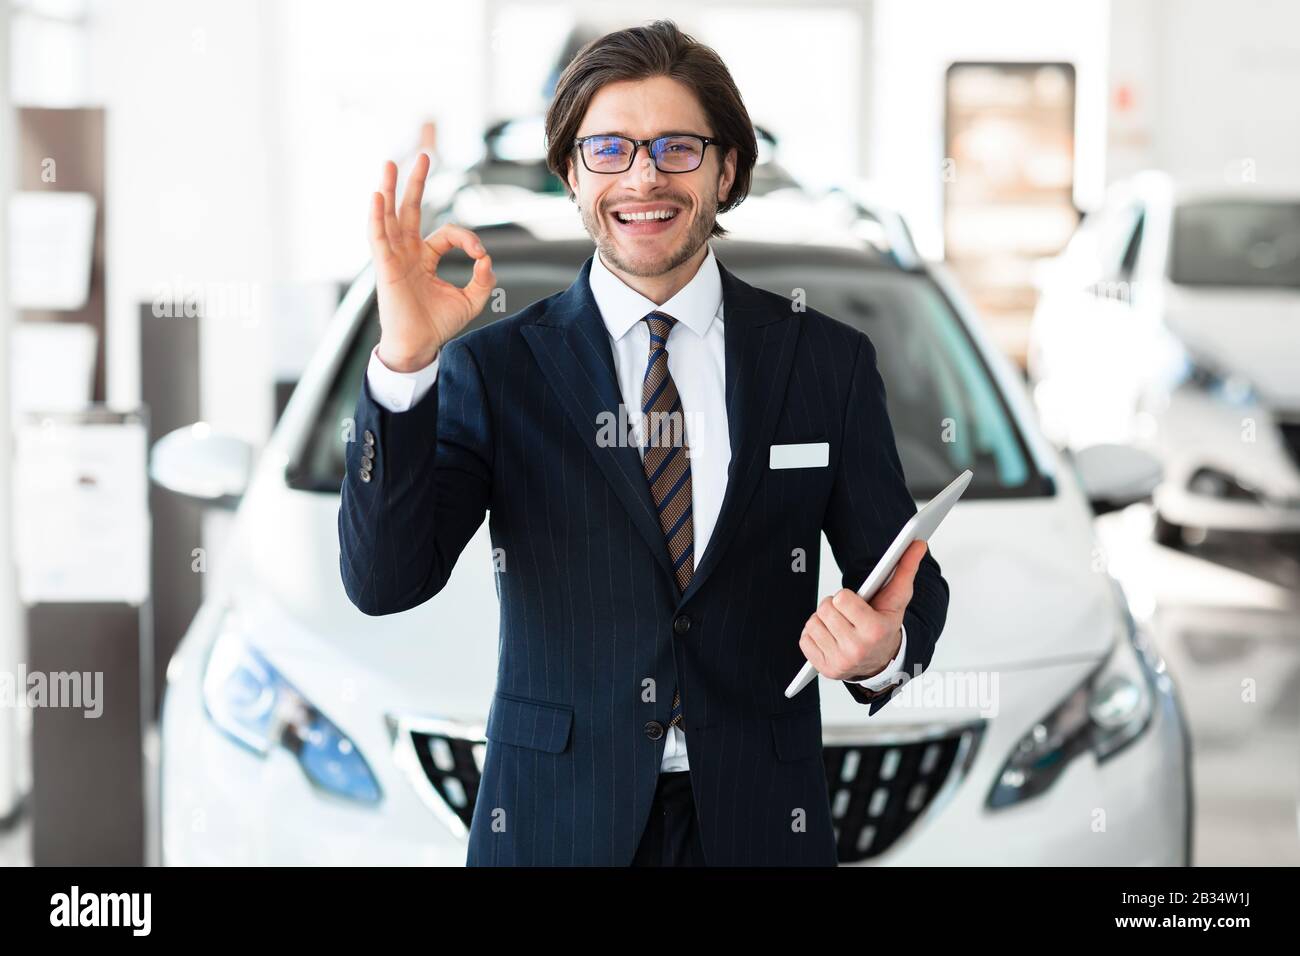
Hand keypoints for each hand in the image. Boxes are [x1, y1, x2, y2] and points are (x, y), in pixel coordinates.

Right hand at [369, 153, 495, 371]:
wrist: (419, 346)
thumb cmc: (438, 325)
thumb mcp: (471, 301)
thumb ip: (483, 280)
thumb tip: (487, 259)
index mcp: (425, 258)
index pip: (446, 233)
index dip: (466, 238)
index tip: (480, 255)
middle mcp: (407, 253)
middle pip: (410, 210)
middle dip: (417, 183)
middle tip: (425, 155)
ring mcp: (394, 258)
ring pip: (390, 216)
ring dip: (389, 189)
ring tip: (389, 163)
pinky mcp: (384, 267)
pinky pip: (378, 237)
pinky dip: (377, 216)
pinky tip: (377, 196)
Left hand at [798, 540, 927, 680]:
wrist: (881, 662)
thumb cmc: (886, 625)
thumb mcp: (897, 599)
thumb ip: (906, 569)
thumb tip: (918, 543)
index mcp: (874, 631)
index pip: (840, 598)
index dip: (847, 597)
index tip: (856, 604)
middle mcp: (856, 650)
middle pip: (824, 608)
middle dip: (834, 607)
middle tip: (848, 615)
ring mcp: (839, 662)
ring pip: (813, 623)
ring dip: (823, 621)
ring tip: (840, 626)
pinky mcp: (825, 668)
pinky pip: (804, 639)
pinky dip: (814, 635)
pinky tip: (831, 638)